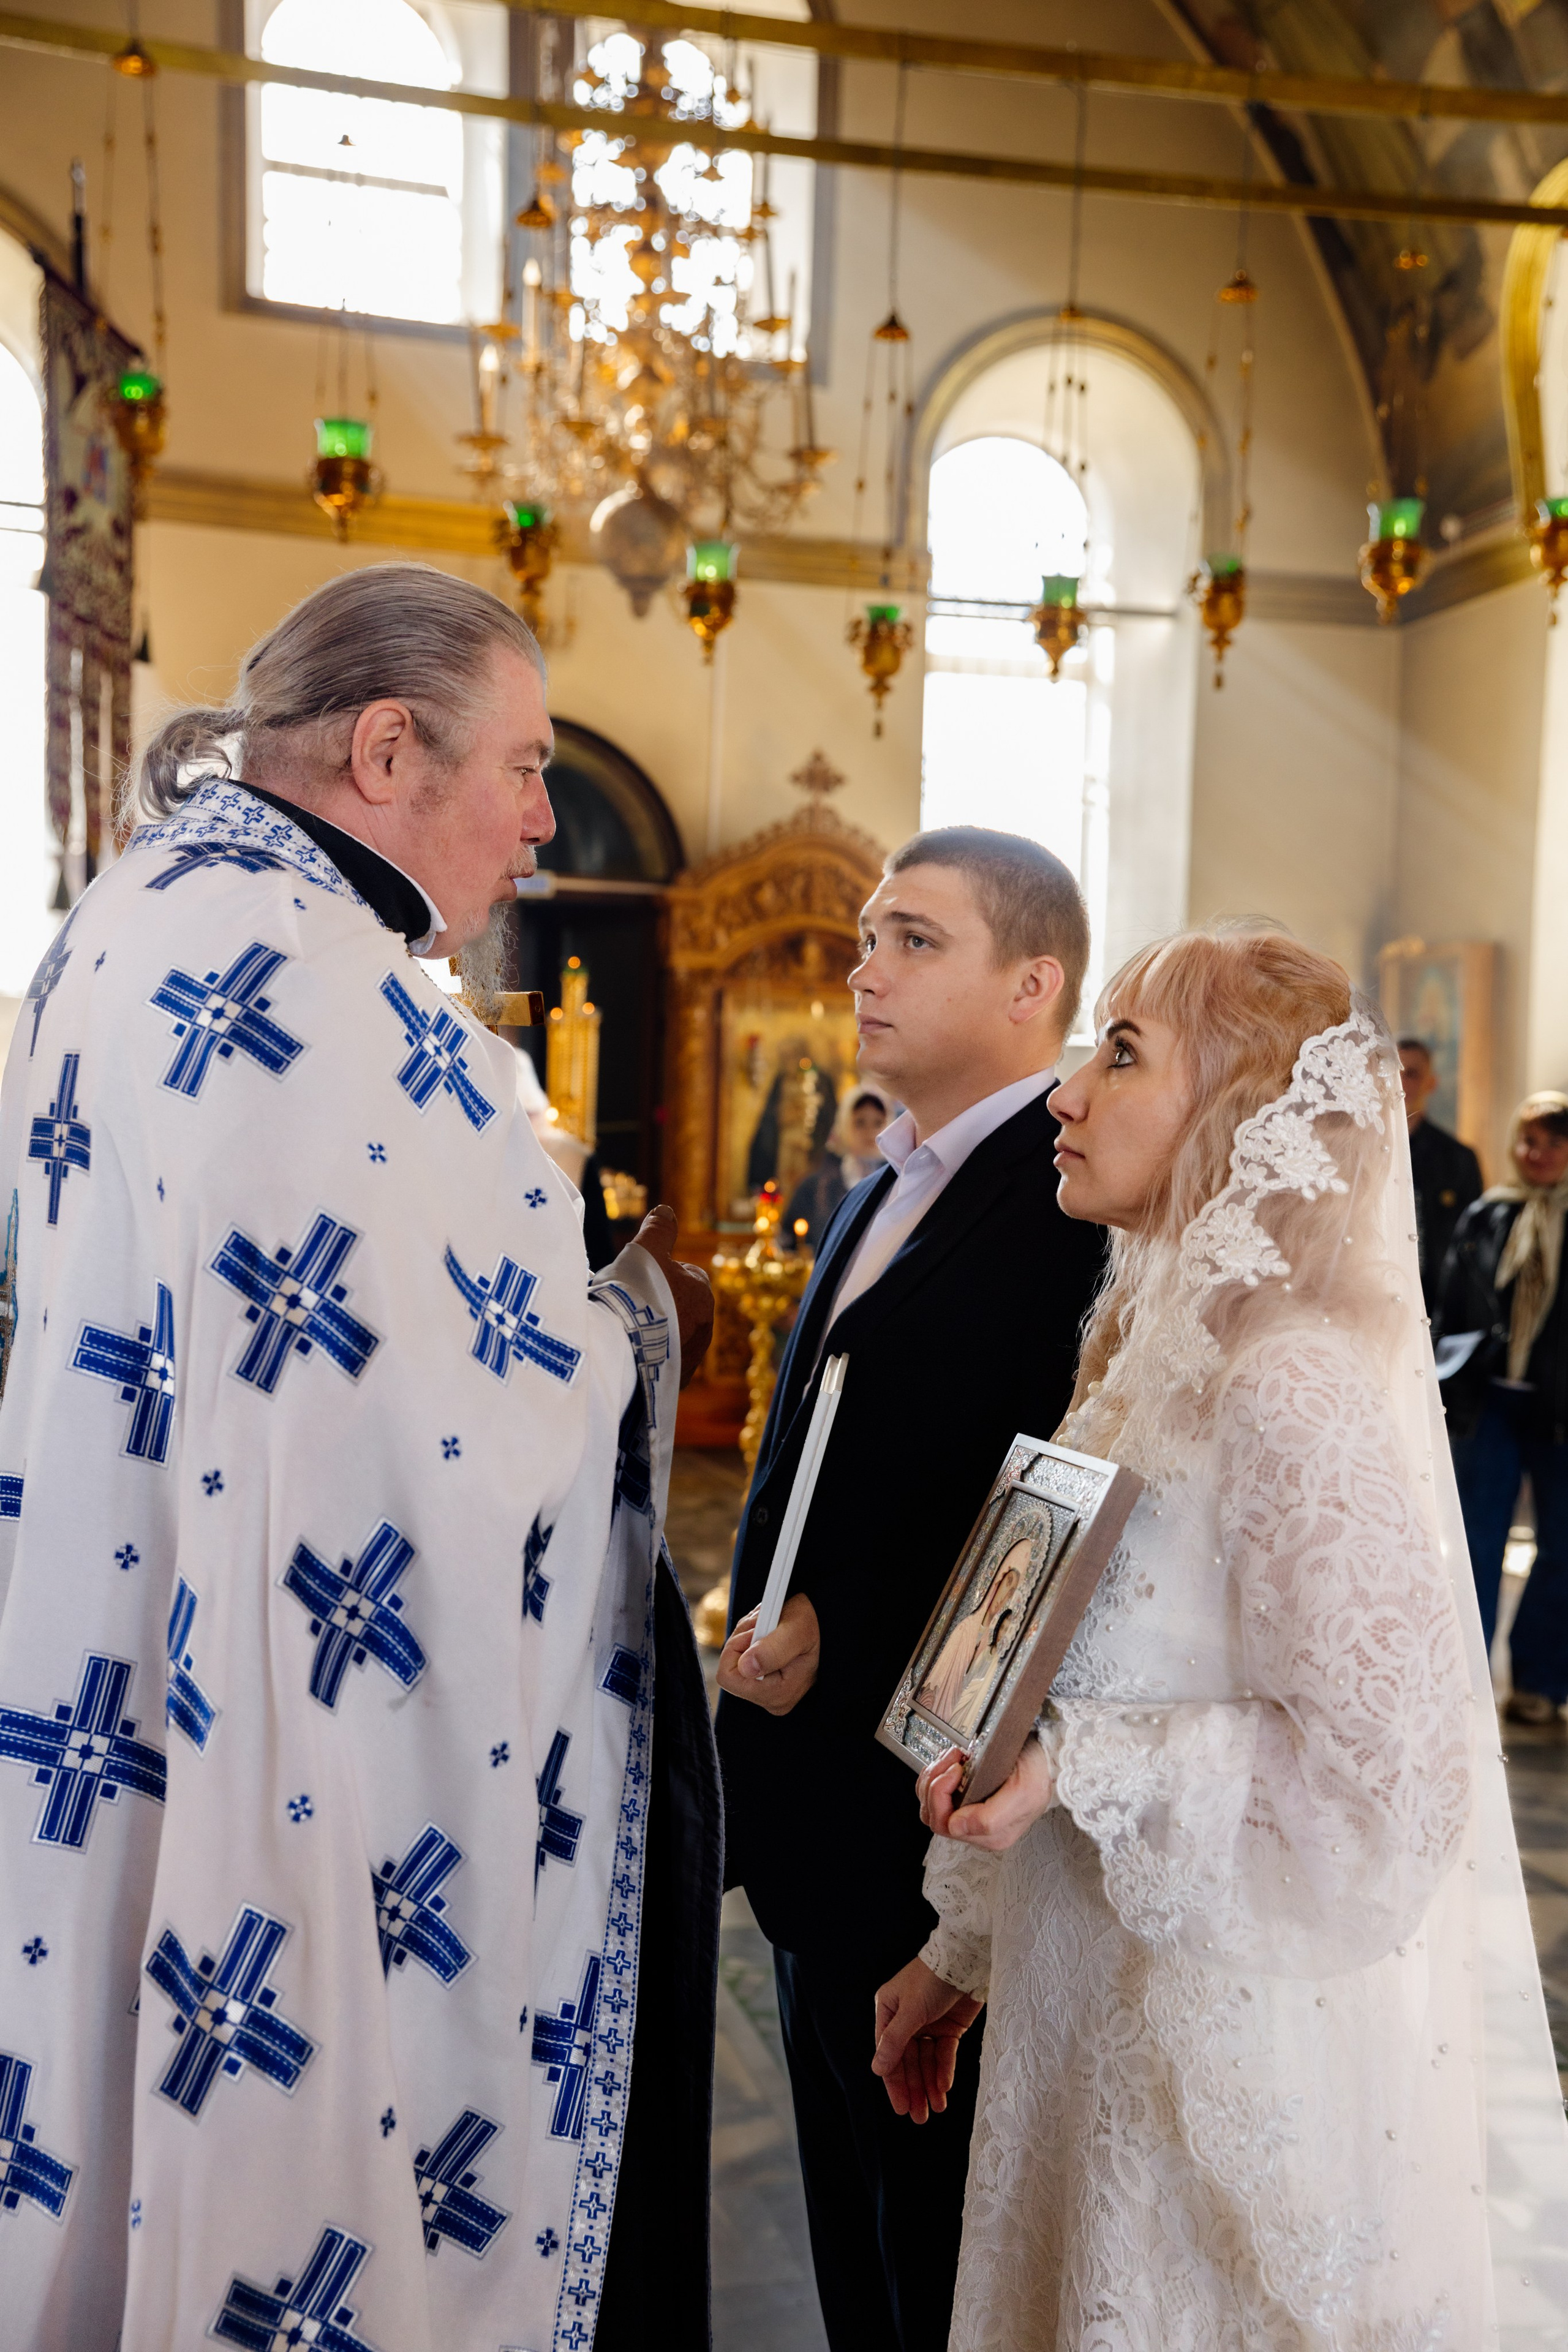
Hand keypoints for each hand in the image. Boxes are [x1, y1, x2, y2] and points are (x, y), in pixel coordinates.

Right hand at [631, 1204, 712, 1387]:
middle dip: (659, 1305)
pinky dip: (649, 1357)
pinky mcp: (673, 1380)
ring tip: (626, 1330)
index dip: (662, 1273)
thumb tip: (666, 1210)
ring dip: (655, 1332)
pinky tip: (629, 1352)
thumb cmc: (636, 1293)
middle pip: (680, 1308)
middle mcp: (704, 1328)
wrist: (623, 1346)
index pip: (688, 1275)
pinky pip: (662, 1363)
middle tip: (629, 1304)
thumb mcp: (646, 1249)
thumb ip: (659, 1228)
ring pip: (672, 1336)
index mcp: (703, 1293)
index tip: (639, 1277)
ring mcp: (690, 1358)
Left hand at [715, 1594, 819, 1714]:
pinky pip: (741, 1657)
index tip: (760, 1629)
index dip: (739, 1646)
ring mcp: (767, 1692)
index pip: (729, 1676)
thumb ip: (772, 1649)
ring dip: (748, 1635)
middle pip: (730, 1667)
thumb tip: (746, 1668)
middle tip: (767, 1625)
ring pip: (735, 1659)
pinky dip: (751, 1638)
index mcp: (779, 1695)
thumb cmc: (812, 1625)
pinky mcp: (763, 1682)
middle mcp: (772, 1700)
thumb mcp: (797, 1630)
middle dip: (744, 1639)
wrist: (823, 1623)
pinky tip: (771, 1633)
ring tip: (772, 1626)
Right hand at [871, 1957, 982, 2123]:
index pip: (889, 2053)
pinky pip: (943, 2054)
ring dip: (930, 2085)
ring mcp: (928, 2023)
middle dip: (914, 2089)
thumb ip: (895, 2042)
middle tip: (919, 2117)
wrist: (968, 1959)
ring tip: (936, 2109)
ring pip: (926, 2061)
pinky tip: (944, 2087)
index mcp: (889, 2011)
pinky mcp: (949, 2027)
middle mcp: (906, 2019)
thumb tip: (877, 2070)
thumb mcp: (911, 2010)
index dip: (894, 2082)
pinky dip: (944, 2070)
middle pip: (908, 2061)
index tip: (900, 2108)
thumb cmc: (932, 1978)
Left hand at [917, 1735, 1054, 1852]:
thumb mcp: (1023, 1793)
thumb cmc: (1038, 1773)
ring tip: (954, 1757)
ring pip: (929, 1804)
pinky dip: (937, 1773)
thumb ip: (989, 1818)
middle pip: (932, 1815)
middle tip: (954, 1759)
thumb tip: (955, 1827)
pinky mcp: (966, 1800)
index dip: (941, 1793)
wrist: (1046, 1758)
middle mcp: (977, 1831)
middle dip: (935, 1782)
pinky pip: (935, 1793)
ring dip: (934, 1775)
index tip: (958, 1768)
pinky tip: (953, 1761)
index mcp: (991, 1836)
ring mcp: (970, 1815)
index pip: (944, 1823)